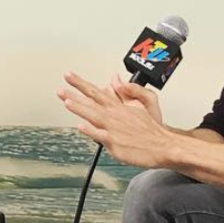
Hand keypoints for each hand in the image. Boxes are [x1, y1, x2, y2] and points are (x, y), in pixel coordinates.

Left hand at [57, 71, 179, 168]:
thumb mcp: (140, 104)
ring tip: (67, 101)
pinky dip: (91, 131)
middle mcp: (114, 115)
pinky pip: (100, 135)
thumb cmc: (150, 129)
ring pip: (93, 116)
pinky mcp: (115, 142)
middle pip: (91, 102)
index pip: (96, 91)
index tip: (69, 76)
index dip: (81, 83)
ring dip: (80, 108)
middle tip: (61, 87)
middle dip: (75, 93)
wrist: (163, 146)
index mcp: (118, 107)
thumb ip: (125, 92)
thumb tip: (115, 79)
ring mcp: (113, 129)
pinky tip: (81, 126)